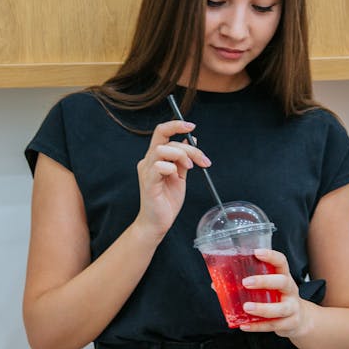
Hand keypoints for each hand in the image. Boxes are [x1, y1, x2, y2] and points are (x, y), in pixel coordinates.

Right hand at [134, 119, 210, 241]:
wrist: (158, 222)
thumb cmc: (167, 201)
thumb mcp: (180, 175)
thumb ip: (183, 158)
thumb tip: (190, 139)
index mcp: (155, 157)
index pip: (161, 132)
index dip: (176, 125)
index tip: (192, 126)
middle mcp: (148, 161)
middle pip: (165, 138)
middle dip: (188, 147)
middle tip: (201, 160)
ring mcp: (146, 171)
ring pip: (162, 150)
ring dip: (181, 155)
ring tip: (189, 168)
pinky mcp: (148, 182)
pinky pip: (159, 166)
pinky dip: (171, 168)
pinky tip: (176, 176)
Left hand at [238, 247, 313, 338]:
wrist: (300, 320)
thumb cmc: (278, 299)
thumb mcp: (269, 289)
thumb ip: (246, 285)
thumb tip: (216, 284)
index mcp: (284, 277)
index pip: (281, 262)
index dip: (271, 256)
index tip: (257, 253)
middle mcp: (290, 290)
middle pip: (282, 282)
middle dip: (265, 281)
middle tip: (246, 282)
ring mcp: (292, 308)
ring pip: (280, 308)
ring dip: (263, 308)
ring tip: (247, 307)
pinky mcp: (289, 323)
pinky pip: (273, 325)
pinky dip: (257, 326)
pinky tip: (244, 325)